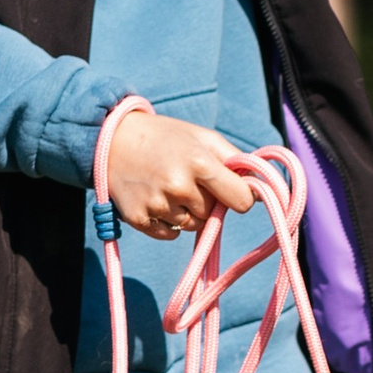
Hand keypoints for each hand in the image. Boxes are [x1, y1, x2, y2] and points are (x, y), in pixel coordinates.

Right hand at [99, 113, 254, 240]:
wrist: (111, 139)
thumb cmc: (165, 137)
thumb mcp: (202, 137)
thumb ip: (235, 160)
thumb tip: (261, 189)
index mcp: (199, 162)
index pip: (241, 200)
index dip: (239, 197)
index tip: (230, 190)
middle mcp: (178, 186)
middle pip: (213, 214)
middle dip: (207, 201)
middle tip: (187, 180)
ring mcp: (157, 204)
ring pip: (192, 226)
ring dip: (187, 213)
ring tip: (169, 187)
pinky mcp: (138, 219)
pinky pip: (171, 235)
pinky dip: (168, 223)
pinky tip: (156, 199)